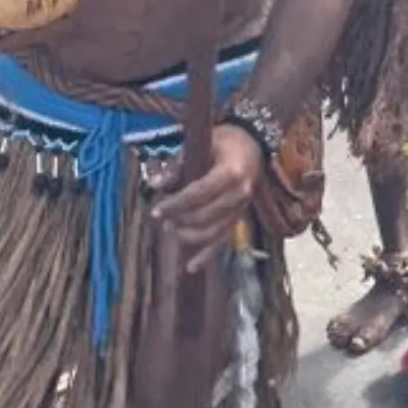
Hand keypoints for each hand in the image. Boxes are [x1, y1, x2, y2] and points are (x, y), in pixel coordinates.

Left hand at [151, 124, 265, 273]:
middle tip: (161, 218)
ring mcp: (242, 209)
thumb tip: (154, 185)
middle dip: (180, 219)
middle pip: (206, 216)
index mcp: (232, 172)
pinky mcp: (240, 218)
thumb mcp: (202, 143)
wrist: (253, 144)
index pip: (200, 194)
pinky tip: (191, 267)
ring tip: (170, 228)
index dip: (176, 204)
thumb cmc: (225, 140)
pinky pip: (223, 241)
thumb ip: (178, 165)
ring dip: (188, 235)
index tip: (156, 210)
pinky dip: (207, 256)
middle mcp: (241, 194)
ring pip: (213, 232)